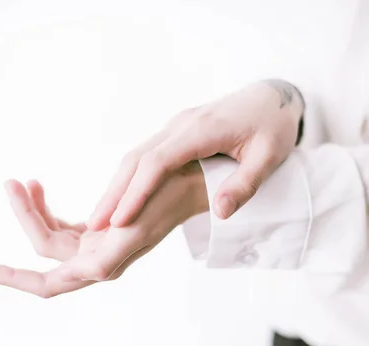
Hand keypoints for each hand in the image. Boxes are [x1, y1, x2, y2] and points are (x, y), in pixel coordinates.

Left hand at [0, 162, 207, 297]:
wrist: (189, 183)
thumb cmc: (167, 197)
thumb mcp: (136, 226)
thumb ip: (108, 255)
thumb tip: (86, 273)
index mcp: (103, 264)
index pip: (48, 282)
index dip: (15, 279)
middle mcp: (96, 260)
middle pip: (44, 246)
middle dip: (24, 216)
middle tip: (10, 182)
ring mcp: (96, 245)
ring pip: (50, 234)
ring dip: (33, 209)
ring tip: (23, 181)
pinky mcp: (98, 231)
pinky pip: (62, 225)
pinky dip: (48, 208)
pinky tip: (39, 189)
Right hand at [88, 79, 303, 230]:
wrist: (272, 97)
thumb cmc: (273, 127)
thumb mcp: (270, 157)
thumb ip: (245, 184)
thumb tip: (219, 212)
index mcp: (203, 129)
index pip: (159, 162)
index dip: (137, 192)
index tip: (119, 221)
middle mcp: (182, 125)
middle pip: (138, 158)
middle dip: (115, 192)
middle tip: (94, 224)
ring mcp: (176, 126)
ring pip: (137, 155)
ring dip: (117, 185)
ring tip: (99, 217)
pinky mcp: (177, 132)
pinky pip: (146, 154)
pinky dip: (130, 177)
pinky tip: (121, 197)